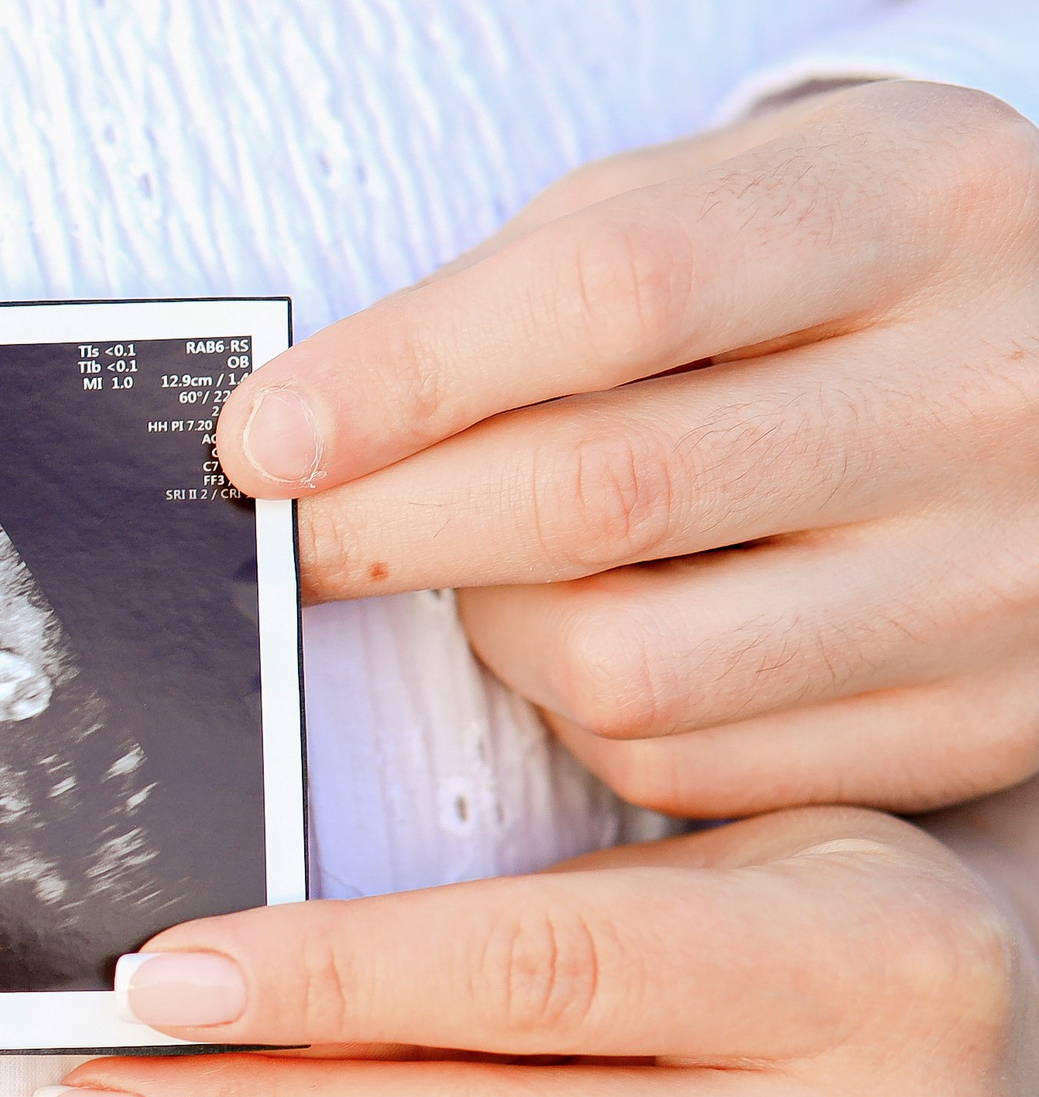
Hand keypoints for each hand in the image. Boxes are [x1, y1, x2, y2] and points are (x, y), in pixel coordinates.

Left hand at [216, 79, 1038, 815]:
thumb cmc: (844, 278)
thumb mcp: (732, 202)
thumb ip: (536, 284)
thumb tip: (305, 431)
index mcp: (919, 209)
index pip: (614, 293)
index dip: (403, 377)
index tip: (263, 441)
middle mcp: (986, 394)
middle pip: (602, 493)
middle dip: (391, 525)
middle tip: (299, 537)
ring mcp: (994, 577)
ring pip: (629, 662)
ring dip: (497, 633)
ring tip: (485, 577)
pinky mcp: (973, 719)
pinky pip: (690, 763)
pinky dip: (591, 719)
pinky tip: (596, 642)